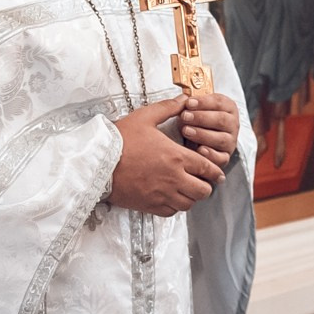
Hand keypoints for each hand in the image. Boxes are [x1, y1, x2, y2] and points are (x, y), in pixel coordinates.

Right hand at [109, 98, 221, 216]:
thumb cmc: (120, 140)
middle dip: (206, 185)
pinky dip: (175, 206)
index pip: (207, 168)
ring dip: (191, 197)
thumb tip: (183, 100)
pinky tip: (171, 196)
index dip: (215, 171)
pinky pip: (171, 212)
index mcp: (176, 157)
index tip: (216, 172)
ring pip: (189, 204)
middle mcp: (173, 179)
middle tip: (202, 180)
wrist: (97, 162)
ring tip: (187, 188)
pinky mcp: (149, 206)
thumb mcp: (144, 117)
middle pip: (203, 190)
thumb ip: (167, 108)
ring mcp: (161, 195)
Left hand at [178, 91, 239, 167]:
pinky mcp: (225, 157)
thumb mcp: (195, 108)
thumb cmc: (196, 119)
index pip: (219, 102)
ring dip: (202, 134)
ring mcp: (230, 141)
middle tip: (184, 116)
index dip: (203, 102)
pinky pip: (221, 158)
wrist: (198, 138)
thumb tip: (180, 101)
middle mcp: (232, 124)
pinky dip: (211, 154)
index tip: (188, 103)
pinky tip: (199, 150)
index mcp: (228, 108)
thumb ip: (191, 104)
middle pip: (221, 120)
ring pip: (221, 139)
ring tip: (186, 131)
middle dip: (201, 118)